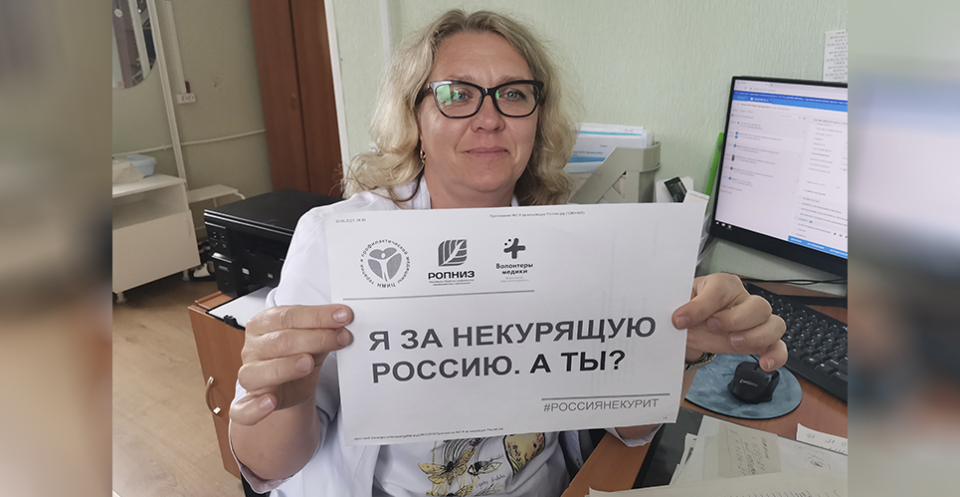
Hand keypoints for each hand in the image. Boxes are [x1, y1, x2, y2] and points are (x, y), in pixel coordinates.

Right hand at [229, 305, 353, 425]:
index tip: (343, 316)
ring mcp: (249, 375)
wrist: (291, 387)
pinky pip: (244, 409)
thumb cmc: (298, 356)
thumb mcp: (313, 340)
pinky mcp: (249, 403)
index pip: (288, 316)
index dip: (317, 316)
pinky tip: (271, 402)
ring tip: (308, 364)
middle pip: (280, 342)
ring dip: (285, 367)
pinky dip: (255, 408)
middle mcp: (252, 349)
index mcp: (263, 325)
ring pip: (259, 372)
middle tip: (339, 338)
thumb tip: (342, 319)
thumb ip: (324, 330)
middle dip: (314, 339)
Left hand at [672, 273, 786, 370]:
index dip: (701, 306)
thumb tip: (679, 318)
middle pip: (758, 306)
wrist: (690, 329)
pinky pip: (778, 347)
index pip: (719, 289)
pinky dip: (775, 356)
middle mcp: (743, 300)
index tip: (680, 320)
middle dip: (735, 320)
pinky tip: (764, 364)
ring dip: (756, 337)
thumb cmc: (689, 311)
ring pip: (774, 324)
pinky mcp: (761, 340)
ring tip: (733, 343)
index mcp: (721, 285)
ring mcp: (756, 321)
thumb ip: (680, 309)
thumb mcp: (679, 306)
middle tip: (713, 326)